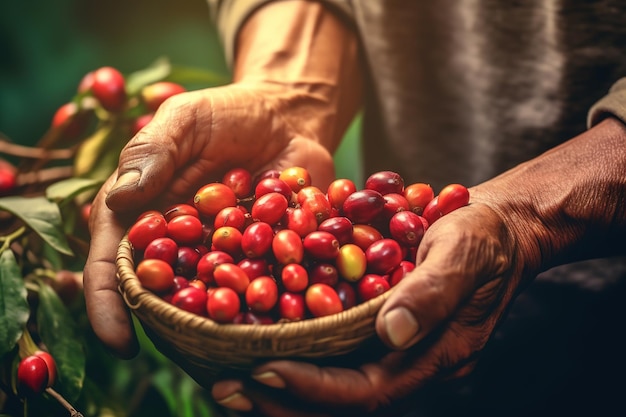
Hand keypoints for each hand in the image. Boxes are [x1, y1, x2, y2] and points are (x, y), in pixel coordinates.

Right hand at [83, 83, 336, 357]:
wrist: (288, 116)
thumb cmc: (228, 112)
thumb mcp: (186, 118)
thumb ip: (154, 150)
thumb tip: (122, 198)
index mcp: (144, 213)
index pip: (114, 261)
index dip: (108, 301)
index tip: (117, 339)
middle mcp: (180, 244)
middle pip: (162, 292)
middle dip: (167, 324)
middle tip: (181, 348)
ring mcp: (226, 254)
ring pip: (214, 297)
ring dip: (222, 321)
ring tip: (236, 338)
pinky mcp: (269, 255)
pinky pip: (267, 283)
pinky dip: (272, 299)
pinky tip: (286, 315)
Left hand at [210, 117, 625, 415]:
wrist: (501, 229)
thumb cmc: (485, 236)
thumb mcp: (464, 252)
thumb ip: (432, 292)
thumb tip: (391, 332)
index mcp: (436, 355)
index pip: (367, 390)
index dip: (313, 386)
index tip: (263, 372)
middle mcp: (414, 364)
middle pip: (343, 402)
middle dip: (284, 401)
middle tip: (227, 389)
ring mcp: (400, 353)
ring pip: (337, 388)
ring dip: (283, 390)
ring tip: (230, 382)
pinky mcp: (387, 336)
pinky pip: (339, 362)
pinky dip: (299, 362)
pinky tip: (263, 349)